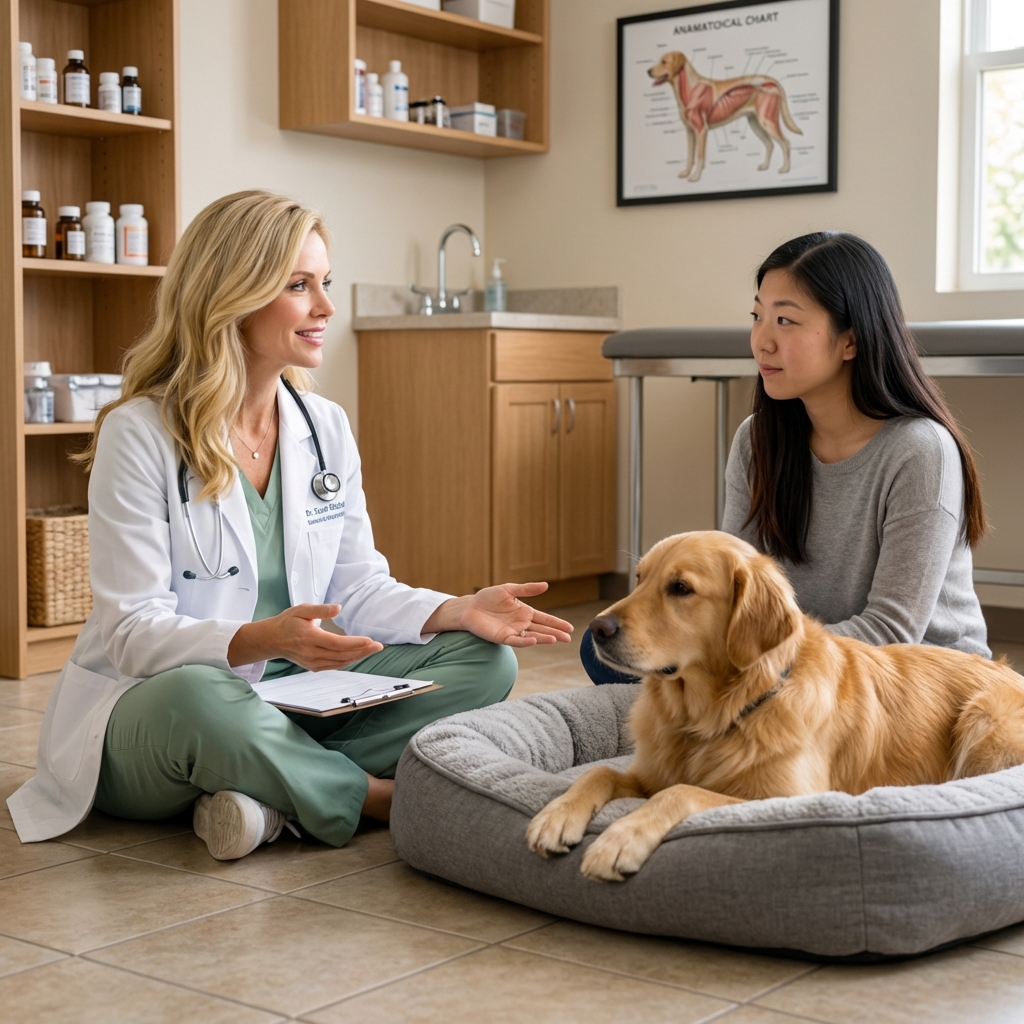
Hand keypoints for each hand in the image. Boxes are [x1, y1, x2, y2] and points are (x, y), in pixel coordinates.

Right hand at [228, 604, 382, 671]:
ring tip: (373, 649)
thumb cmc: (288, 622)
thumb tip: (338, 608)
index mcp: (309, 638)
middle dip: (362, 651)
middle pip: (341, 655)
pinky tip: (359, 655)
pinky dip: (349, 661)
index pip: (336, 643)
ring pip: (340, 663)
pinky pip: (335, 666)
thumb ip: (320, 610)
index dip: (354, 643)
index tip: (370, 640)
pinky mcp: (314, 667)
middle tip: (379, 646)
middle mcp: (311, 653)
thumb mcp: (302, 609)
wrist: (272, 639)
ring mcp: (312, 663)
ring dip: (358, 657)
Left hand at [422, 583, 572, 647]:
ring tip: (555, 639)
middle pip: (542, 629)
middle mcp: (521, 623)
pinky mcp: (502, 637)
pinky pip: (516, 641)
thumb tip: (546, 585)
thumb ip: (526, 589)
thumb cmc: (488, 598)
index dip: (557, 623)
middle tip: (568, 638)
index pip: (545, 618)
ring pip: (532, 636)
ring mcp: (513, 631)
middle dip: (555, 633)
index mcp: (525, 612)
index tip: (570, 628)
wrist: (470, 607)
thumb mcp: (509, 589)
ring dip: (544, 638)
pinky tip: (534, 640)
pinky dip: (525, 641)